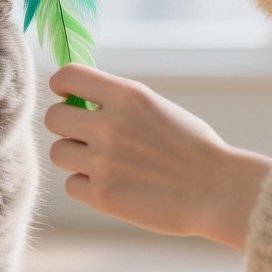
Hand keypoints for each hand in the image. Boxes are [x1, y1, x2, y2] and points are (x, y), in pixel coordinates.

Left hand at [44, 65, 271, 248]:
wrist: (219, 191)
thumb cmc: (193, 149)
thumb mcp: (156, 108)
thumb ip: (118, 103)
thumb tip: (80, 100)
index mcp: (126, 96)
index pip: (67, 76)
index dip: (61, 86)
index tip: (67, 97)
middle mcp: (109, 125)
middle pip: (52, 117)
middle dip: (65, 126)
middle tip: (84, 136)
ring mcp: (103, 162)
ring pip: (58, 152)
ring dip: (75, 157)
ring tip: (104, 163)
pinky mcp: (102, 195)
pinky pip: (71, 185)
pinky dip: (86, 187)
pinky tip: (112, 185)